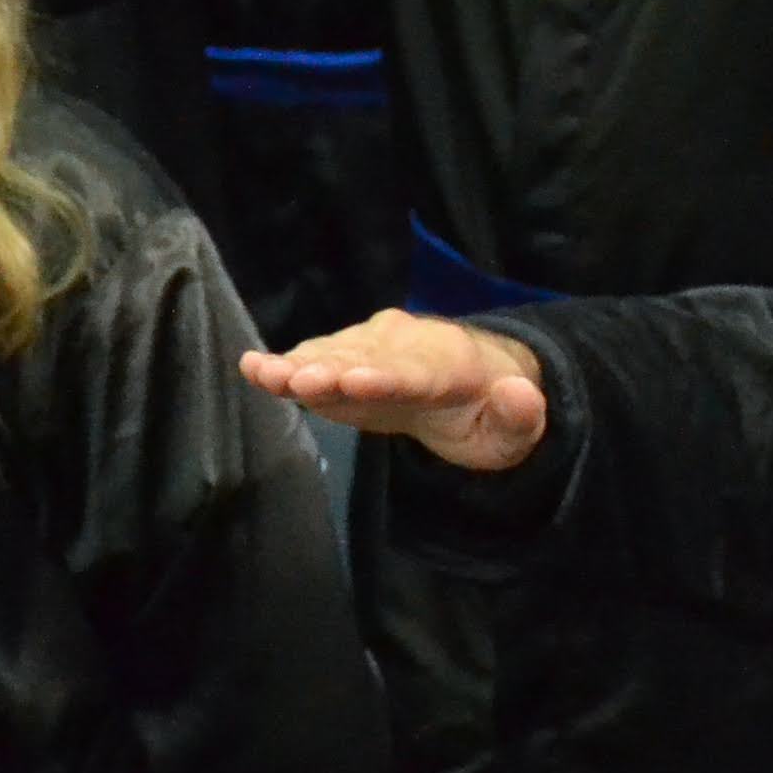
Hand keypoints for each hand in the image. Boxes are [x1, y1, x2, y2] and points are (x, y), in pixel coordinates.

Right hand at [242, 311, 553, 472]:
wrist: (468, 383)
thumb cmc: (487, 415)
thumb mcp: (516, 430)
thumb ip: (520, 416)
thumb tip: (519, 395)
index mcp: (452, 365)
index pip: (418, 373)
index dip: (387, 378)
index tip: (357, 383)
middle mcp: (407, 343)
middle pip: (367, 358)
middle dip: (335, 369)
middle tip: (300, 381)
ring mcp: (373, 343)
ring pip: (336, 353)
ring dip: (301, 364)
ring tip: (265, 374)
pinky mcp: (346, 352)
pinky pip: (317, 356)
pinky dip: (286, 363)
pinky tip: (253, 367)